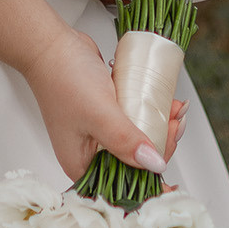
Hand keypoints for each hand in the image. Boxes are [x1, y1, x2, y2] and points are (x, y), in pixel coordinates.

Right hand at [18, 26, 174, 179]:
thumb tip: (154, 165)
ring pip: (138, 139)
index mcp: (82, 164)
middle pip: (135, 162)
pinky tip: (164, 103)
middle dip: (161, 145)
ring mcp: (100, 132)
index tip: (172, 170)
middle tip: (176, 126)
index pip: (123, 184)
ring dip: (160, 127)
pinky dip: (150, 112)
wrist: (52, 43)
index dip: (150, 180)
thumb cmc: (64, 78)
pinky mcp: (107, 113)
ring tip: (175, 112)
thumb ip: (126, 141)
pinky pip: (134, 119)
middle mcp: (91, 152)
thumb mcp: (100, 114)